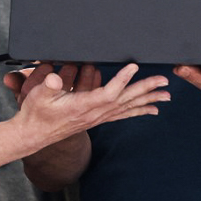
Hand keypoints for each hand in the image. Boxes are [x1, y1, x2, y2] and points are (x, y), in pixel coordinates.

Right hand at [13, 64, 169, 149]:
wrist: (34, 134)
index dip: (122, 80)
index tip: (133, 66)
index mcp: (83, 106)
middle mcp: (94, 114)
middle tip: (164, 81)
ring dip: (148, 100)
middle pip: (125, 100)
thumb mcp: (37, 96)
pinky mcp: (97, 119)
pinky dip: (139, 111)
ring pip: (128, 108)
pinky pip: (123, 115)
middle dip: (146, 89)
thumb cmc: (36, 113)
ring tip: (165, 96)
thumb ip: (47, 85)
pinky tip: (151, 110)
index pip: (108, 93)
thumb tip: (53, 76)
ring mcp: (97, 118)